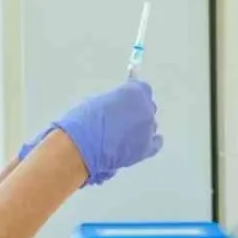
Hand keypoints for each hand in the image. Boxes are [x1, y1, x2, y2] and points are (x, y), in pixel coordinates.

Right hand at [28, 79, 162, 185]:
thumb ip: (116, 102)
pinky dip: (150, 141)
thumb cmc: (84, 121)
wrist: (82, 146)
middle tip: (125, 117)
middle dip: (138, 111)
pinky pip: (155, 144)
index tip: (130, 96)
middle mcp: (146, 108)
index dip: (135, 94)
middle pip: (147, 107)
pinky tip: (147, 141)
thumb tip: (119, 107)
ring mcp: (148, 129)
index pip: (143, 88)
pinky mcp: (146, 148)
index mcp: (135, 91)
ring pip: (150, 125)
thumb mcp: (101, 102)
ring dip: (141, 126)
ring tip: (126, 133)